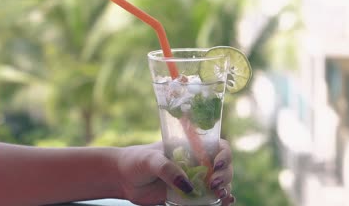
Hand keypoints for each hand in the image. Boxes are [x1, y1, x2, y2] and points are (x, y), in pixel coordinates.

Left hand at [116, 139, 234, 205]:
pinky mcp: (187, 197)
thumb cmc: (136, 161)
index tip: (217, 165)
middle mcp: (195, 163)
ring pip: (219, 184)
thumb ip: (167, 169)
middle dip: (224, 175)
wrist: (122, 179)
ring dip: (225, 190)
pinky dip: (220, 201)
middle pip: (222, 167)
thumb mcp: (150, 160)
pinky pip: (208, 199)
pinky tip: (226, 202)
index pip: (216, 147)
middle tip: (214, 184)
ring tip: (221, 196)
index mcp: (189, 148)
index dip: (223, 155)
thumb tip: (188, 186)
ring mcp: (193, 180)